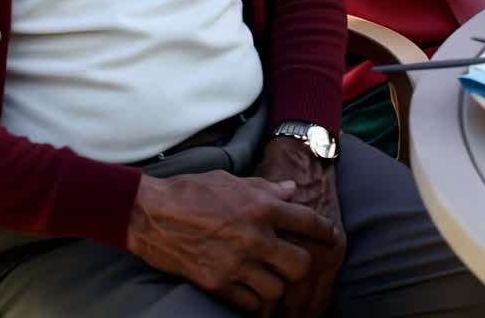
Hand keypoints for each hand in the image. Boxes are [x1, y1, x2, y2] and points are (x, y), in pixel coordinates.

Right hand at [126, 168, 339, 311]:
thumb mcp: (231, 180)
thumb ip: (265, 188)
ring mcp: (236, 264)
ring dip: (275, 284)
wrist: (152, 214)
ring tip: (266, 276)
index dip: (325, 231)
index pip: (307, 221)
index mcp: (260, 206)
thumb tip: (291, 191)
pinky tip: (247, 288)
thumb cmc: (192, 191)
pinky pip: (250, 304)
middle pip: (299, 265)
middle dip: (300, 265)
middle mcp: (254, 237)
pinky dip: (252, 300)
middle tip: (290, 261)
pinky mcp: (218, 284)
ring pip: (276, 290)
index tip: (331, 237)